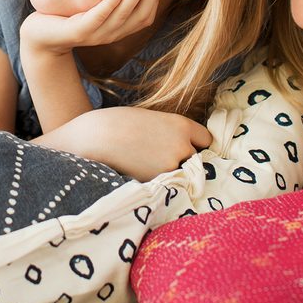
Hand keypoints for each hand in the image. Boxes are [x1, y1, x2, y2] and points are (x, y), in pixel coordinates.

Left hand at [21, 0, 165, 53]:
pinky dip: (110, 4)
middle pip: (140, 15)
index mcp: (118, 28)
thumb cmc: (68, 15)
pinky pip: (98, 18)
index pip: (146, 14)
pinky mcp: (78, 32)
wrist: (39, 36)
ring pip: (122, 15)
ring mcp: (95, 34)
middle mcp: (111, 34)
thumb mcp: (94, 3)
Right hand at [33, 107, 212, 181]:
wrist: (96, 136)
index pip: (206, 138)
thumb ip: (171, 132)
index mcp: (182, 125)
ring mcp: (171, 167)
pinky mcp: (157, 182)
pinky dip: (159, 180)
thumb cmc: (120, 122)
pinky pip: (167, 183)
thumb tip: (181, 145)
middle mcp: (182, 146)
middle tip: (163, 155)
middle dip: (185, 159)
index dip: (197, 143)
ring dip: (172, 171)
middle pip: (197, 158)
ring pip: (182, 173)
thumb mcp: (152, 119)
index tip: (190, 145)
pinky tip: (142, 170)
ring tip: (149, 162)